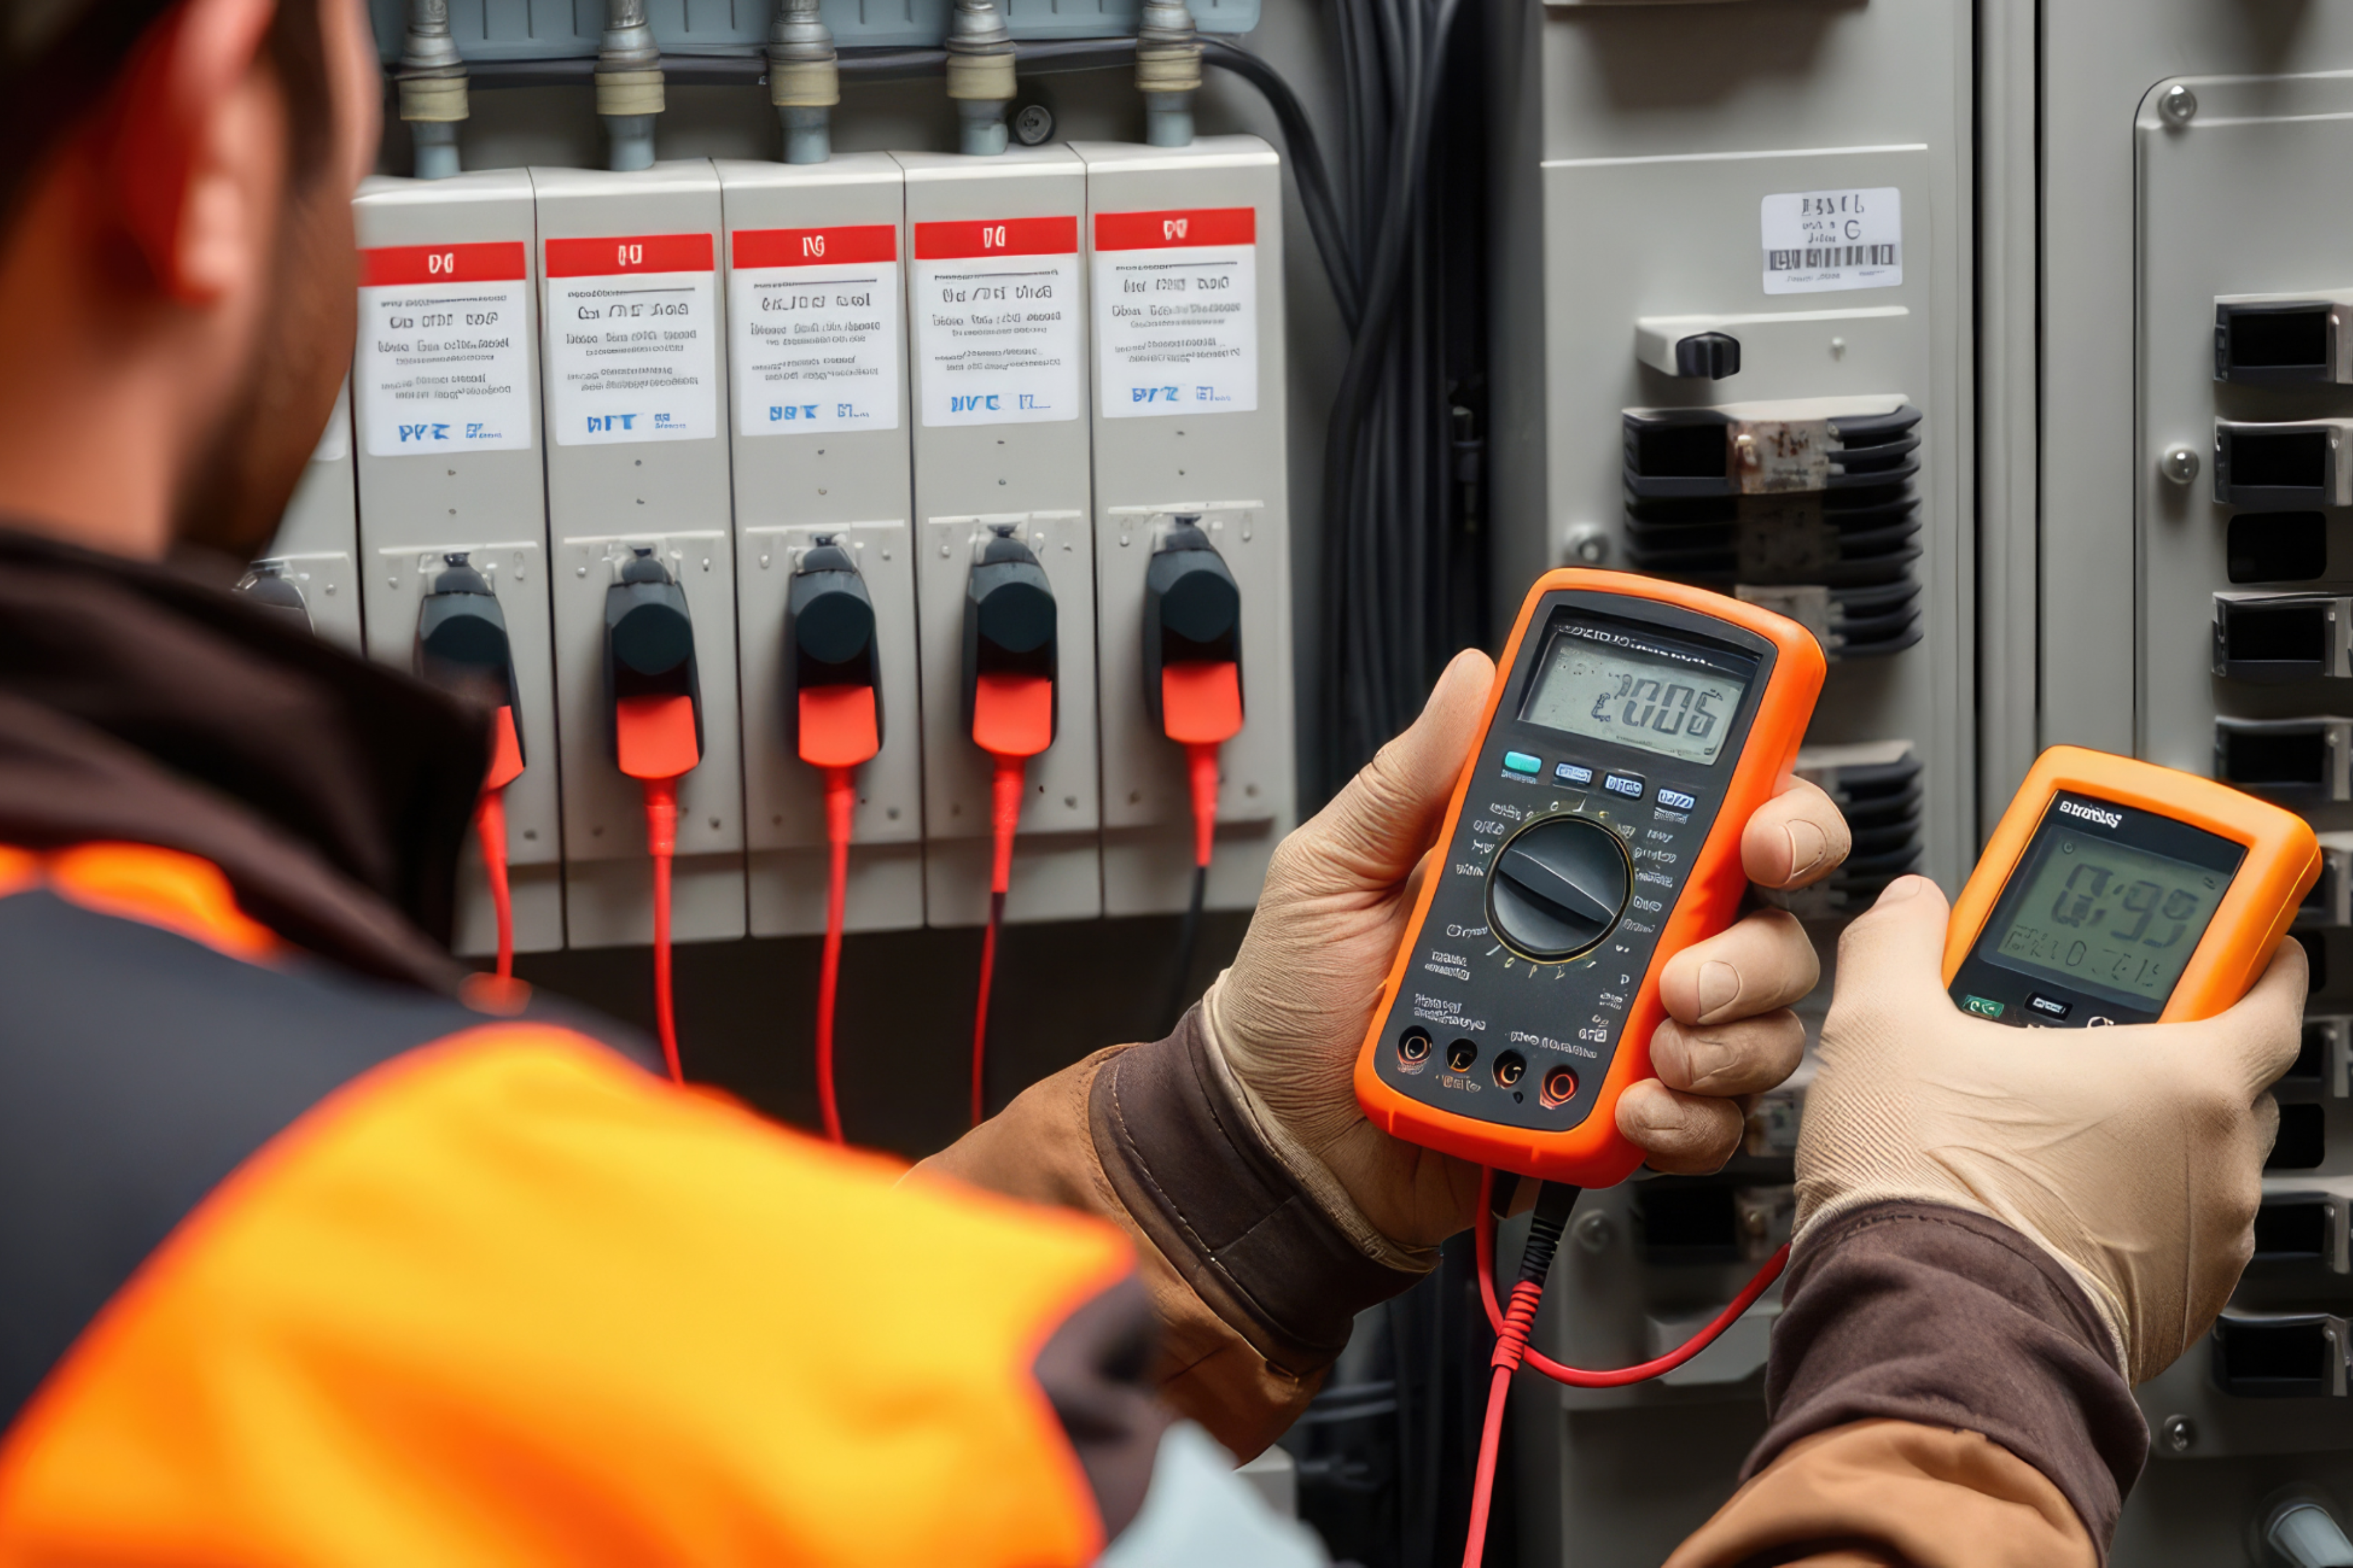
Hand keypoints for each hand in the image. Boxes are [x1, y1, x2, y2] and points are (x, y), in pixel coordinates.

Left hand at [1204, 648, 1851, 1248]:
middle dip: (1757, 946)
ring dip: (1730, 1035)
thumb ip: (1406, 780)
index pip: (1706, 812)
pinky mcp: (1617, 1112)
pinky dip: (1693, 1116)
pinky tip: (1634, 1104)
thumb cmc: (1300, 997)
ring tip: (1655, 1047)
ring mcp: (1627, 1030)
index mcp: (1565, 860)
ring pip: (1758, 1021)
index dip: (1770, 810)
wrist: (1280, 1132)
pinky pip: (1709, 1117)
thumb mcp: (1333, 869)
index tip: (1760, 830)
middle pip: (1764, 918)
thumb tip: (1471, 679)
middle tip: (1688, 974)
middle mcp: (1619, 938)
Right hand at [1796, 875, 2307, 1383]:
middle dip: (2163, 1042)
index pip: (2271, 989)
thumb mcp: (1882, 1028)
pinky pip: (2165, 1234)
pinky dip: (2120, 1208)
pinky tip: (2039, 1196)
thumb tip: (1910, 909)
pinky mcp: (2172, 1309)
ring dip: (2135, 1133)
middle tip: (2085, 1027)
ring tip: (2040, 1120)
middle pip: (2228, 1074)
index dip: (2248, 950)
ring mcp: (2203, 1245)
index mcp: (2184, 1078)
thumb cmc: (1927, 1193)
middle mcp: (2218, 1164)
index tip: (2225, 936)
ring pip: (2193, 1159)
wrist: (1923, 1334)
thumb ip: (1901, 946)